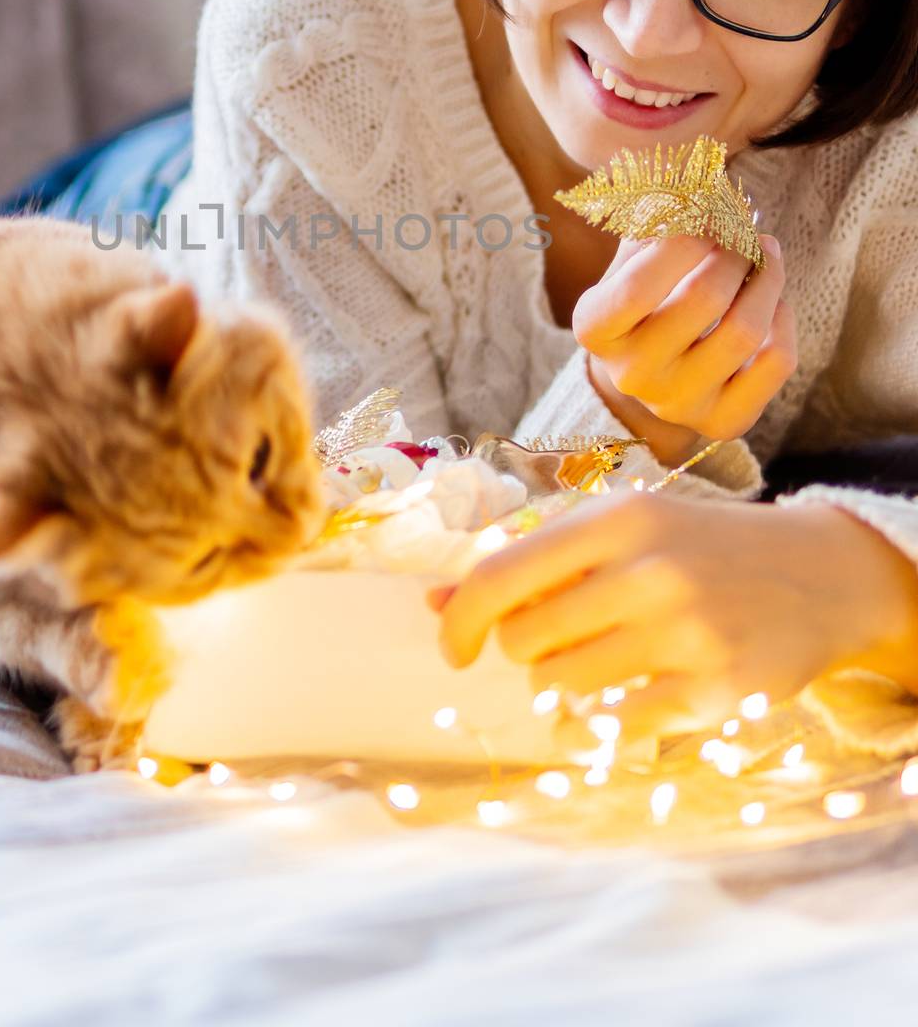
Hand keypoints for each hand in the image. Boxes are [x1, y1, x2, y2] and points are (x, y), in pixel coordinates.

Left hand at [427, 490, 917, 750]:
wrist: (818, 573)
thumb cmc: (695, 547)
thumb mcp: (620, 529)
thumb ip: (530, 561)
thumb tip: (431, 600)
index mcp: (617, 518)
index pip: (501, 575)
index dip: (458, 619)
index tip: (451, 648)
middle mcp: (650, 571)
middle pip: (524, 639)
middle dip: (527, 647)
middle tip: (564, 638)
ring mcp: (687, 634)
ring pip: (560, 686)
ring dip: (561, 684)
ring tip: (602, 661)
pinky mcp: (716, 693)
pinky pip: (611, 730)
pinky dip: (592, 728)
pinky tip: (612, 707)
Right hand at [575, 232, 796, 447]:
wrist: (650, 369)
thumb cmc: (644, 296)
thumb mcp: (634, 255)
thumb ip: (661, 220)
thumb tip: (708, 193)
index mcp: (594, 328)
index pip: (640, 284)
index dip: (686, 239)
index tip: (709, 214)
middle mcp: (630, 373)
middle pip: (705, 298)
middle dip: (736, 250)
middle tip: (744, 233)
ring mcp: (677, 404)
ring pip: (747, 329)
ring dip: (768, 277)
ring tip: (766, 254)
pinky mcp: (723, 422)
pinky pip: (776, 361)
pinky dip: (784, 319)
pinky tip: (772, 301)